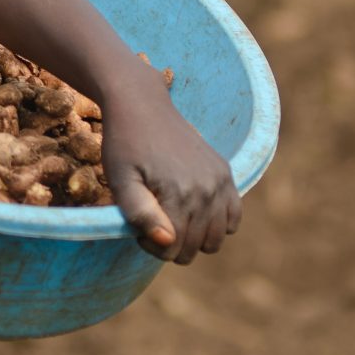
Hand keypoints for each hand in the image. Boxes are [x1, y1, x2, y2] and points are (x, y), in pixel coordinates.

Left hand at [100, 88, 239, 264]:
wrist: (142, 105)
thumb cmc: (124, 145)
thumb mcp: (120, 180)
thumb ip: (140, 213)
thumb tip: (169, 242)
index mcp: (179, 194)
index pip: (172, 249)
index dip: (150, 246)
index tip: (136, 228)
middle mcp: (206, 190)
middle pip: (194, 247)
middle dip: (170, 243)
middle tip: (151, 220)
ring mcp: (220, 181)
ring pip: (216, 239)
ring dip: (194, 238)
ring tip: (171, 217)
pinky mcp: (226, 172)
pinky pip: (234, 217)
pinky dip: (218, 224)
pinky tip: (195, 213)